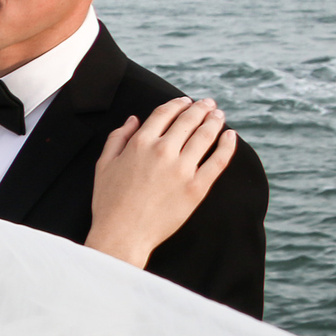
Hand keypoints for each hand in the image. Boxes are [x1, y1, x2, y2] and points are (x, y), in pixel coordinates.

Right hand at [86, 96, 238, 268]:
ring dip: (214, 121)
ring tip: (219, 115)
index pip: (164, 114)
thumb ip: (118, 138)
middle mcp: (163, 152)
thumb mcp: (104, 165)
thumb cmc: (109, 201)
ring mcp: (182, 170)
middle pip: (188, 121)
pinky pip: (218, 162)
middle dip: (201, 108)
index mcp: (140, 143)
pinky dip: (227, 146)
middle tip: (209, 104)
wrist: (122, 234)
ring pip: (205, 136)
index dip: (177, 104)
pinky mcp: (196, 188)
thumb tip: (134, 119)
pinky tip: (231, 136)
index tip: (185, 101)